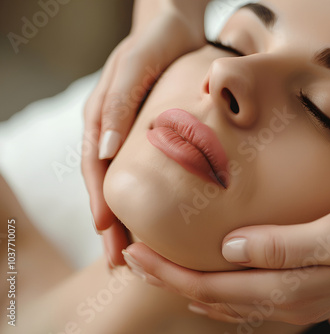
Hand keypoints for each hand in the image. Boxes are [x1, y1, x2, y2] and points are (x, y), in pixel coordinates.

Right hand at [82, 2, 206, 266]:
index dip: (100, 202)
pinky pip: (147, 171)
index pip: (95, 169)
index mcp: (101, 117)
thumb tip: (105, 151)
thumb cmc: (156, 41)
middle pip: (107, 184)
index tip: (107, 234)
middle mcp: (113, 130)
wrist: (176, 23)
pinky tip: (159, 219)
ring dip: (127, 218)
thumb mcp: (135, 66)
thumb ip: (118, 105)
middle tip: (119, 261)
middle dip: (111, 224)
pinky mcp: (155, 135)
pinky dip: (148, 198)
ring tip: (134, 253)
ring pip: (126, 183)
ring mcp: (132, 134)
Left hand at [124, 191, 329, 324]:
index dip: (169, 272)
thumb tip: (229, 250)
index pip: (211, 285)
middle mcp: (286, 300)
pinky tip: (210, 273)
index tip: (135, 252)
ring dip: (187, 283)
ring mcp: (295, 298)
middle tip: (132, 256)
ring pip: (225, 299)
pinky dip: (216, 286)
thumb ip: (282, 247)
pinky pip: (246, 296)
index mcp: (288, 288)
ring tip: (159, 265)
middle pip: (210, 295)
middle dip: (168, 279)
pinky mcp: (304, 287)